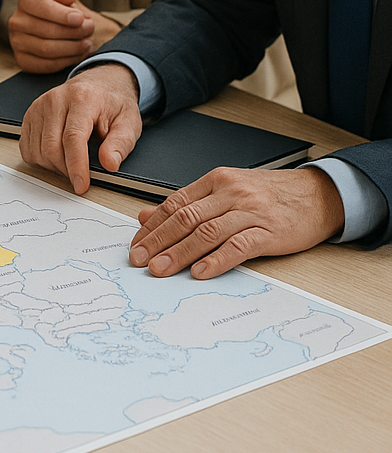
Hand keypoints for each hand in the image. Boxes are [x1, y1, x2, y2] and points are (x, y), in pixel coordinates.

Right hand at [7, 0, 120, 72]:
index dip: (63, 15)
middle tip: (90, 30)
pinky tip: (77, 54)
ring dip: (72, 48)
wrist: (49, 28)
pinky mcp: (23, 60)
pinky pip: (46, 65)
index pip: (42, 7)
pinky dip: (66, 61)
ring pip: (47, 49)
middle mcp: (17, 22)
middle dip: (73, 32)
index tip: (81, 18)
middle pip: (47, 30)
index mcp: (26, 2)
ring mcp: (17, 43)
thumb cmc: (58, 12)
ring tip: (86, 43)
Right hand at [19, 63, 141, 193]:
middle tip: (81, 175)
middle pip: (51, 147)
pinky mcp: (30, 116)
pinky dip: (41, 160)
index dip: (76, 166)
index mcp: (82, 99)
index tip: (81, 185)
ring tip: (71, 161)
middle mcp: (56, 100)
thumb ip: (121, 144)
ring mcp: (39, 107)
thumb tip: (109, 164)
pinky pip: (27, 148)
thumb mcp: (129, 122)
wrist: (98, 84)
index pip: (73, 137)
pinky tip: (57, 156)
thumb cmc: (112, 104)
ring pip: (38, 151)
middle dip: (66, 170)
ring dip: (54, 167)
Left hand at [128, 167, 344, 278]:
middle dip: (158, 241)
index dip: (152, 226)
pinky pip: (239, 246)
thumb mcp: (225, 191)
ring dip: (180, 253)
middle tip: (139, 260)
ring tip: (160, 269)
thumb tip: (145, 215)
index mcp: (215, 181)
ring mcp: (249, 211)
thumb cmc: (267, 194)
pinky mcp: (270, 231)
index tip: (135, 244)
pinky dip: (217, 259)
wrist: (317, 195)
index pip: (175, 203)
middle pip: (186, 218)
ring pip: (207, 232)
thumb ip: (187, 203)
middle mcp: (229, 193)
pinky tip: (200, 271)